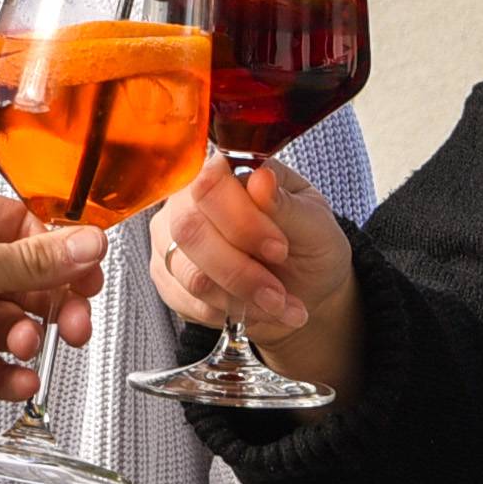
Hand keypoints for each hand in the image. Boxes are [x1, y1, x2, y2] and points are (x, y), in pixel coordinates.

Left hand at [0, 179, 106, 424]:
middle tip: (73, 324)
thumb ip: (32, 261)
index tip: (88, 278)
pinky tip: (19, 380)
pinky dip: (0, 372)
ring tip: (27, 348)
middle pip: (16, 278)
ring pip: (0, 322)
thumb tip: (85, 244)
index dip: (57, 255)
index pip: (20, 229)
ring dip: (21, 338)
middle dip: (48, 303)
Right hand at [152, 159, 360, 391]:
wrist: (303, 289)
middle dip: (241, 271)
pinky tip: (256, 310)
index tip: (279, 249)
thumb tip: (262, 179)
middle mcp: (187, 199)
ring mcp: (170, 238)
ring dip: (241, 298)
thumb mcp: (314, 223)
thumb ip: (286, 204)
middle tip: (280, 293)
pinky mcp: (168, 276)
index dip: (242, 221)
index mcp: (225, 171)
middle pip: (190, 230)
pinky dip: (229, 312)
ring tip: (279, 306)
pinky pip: (187, 300)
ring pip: (190, 273)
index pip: (208, 185)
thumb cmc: (309, 245)